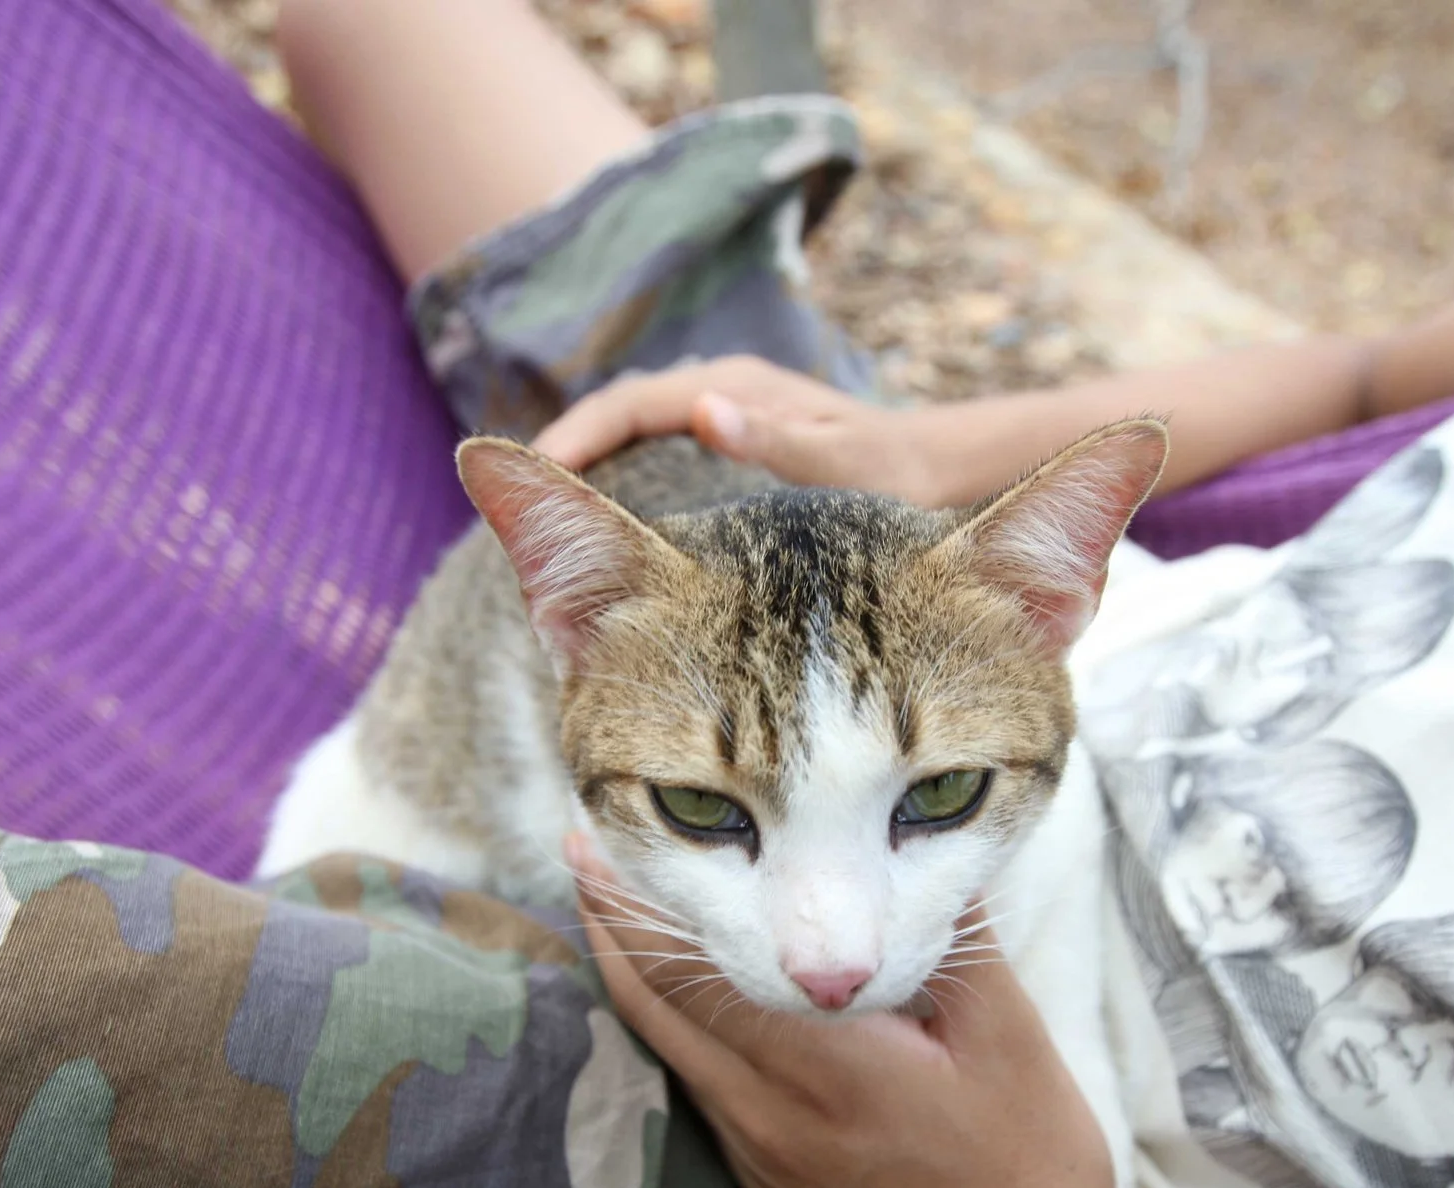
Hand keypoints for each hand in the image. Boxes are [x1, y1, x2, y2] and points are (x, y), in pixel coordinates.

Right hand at [531, 356, 961, 505]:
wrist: (941, 469)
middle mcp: (722, 392)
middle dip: (566, 454)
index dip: (573, 438)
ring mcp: (725, 415)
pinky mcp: (733, 443)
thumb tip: (703, 409)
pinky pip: (657, 456)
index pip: (626, 403)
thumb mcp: (846, 465)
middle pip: (618, 415)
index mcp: (734, 388)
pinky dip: (622, 482)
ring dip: (591, 467)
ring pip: (635, 434)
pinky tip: (606, 533)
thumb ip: (778, 441)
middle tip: (512, 508)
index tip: (530, 475)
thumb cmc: (900, 473)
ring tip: (544, 523)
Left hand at [567, 837, 1157, 1187]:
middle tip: (581, 851)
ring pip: (673, 1057)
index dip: (634, 904)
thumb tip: (922, 854)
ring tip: (620, 912)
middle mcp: (768, 1119)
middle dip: (610, 927)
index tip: (594, 838)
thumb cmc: (1033, 1178)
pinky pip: (707, 1097)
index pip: (693, 972)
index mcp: (821, 1069)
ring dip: (638, 982)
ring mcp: (763, 1164)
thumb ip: (954, 939)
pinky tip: (697, 1005)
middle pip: (654, 1011)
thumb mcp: (1011, 1041)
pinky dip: (681, 1037)